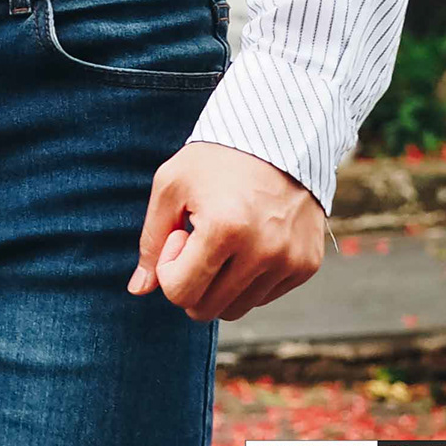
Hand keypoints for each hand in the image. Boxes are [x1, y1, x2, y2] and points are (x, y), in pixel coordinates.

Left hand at [129, 140, 326, 320]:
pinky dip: (248, 279)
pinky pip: (264, 297)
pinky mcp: (307, 265)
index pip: (180, 293)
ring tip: (225, 238)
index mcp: (225, 229)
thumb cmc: (216, 159)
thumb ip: (151, 239)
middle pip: (207, 310)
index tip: (180, 234)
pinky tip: (249, 240)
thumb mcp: (172, 185)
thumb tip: (138, 289)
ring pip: (236, 309)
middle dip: (192, 281)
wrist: (277, 136)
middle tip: (198, 238)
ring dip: (221, 283)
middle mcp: (264, 252)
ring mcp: (290, 261)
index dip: (169, 268)